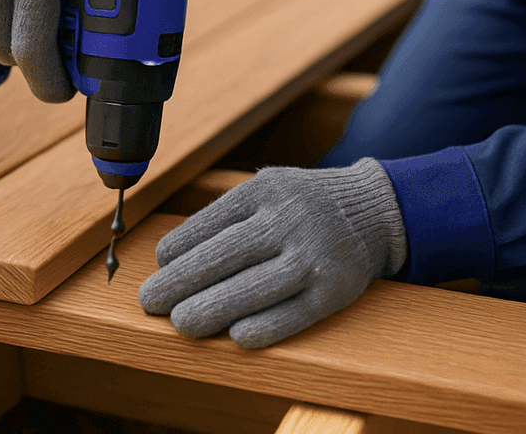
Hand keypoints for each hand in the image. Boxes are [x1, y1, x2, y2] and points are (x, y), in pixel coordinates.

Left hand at [138, 158, 407, 347]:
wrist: (374, 211)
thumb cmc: (301, 205)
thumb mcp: (267, 189)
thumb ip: (225, 216)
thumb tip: (168, 256)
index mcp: (266, 190)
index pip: (213, 219)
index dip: (181, 245)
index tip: (158, 266)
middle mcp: (291, 219)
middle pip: (229, 253)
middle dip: (184, 280)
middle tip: (151, 301)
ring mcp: (315, 256)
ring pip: (258, 286)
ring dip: (215, 307)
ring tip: (181, 323)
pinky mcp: (336, 290)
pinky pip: (296, 312)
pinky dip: (266, 326)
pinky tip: (236, 336)